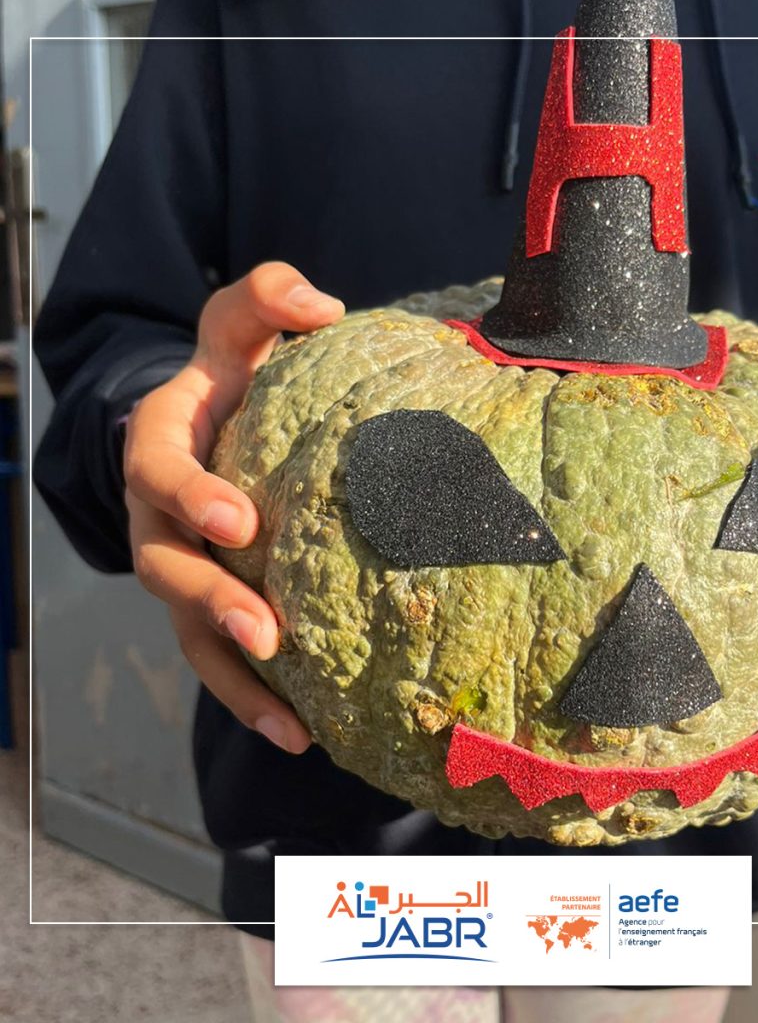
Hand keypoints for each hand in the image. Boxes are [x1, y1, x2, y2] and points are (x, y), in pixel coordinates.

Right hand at [124, 262, 345, 753]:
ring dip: (236, 676)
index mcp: (161, 447)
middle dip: (212, 603)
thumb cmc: (232, 379)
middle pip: (169, 570)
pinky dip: (257, 698)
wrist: (213, 428)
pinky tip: (303, 732)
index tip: (240, 523)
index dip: (191, 498)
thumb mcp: (239, 328)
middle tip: (264, 632)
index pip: (160, 472)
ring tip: (289, 718)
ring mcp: (182, 571)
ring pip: (192, 634)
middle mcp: (160, 520)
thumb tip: (322, 303)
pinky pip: (223, 661)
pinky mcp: (211, 608)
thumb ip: (266, 299)